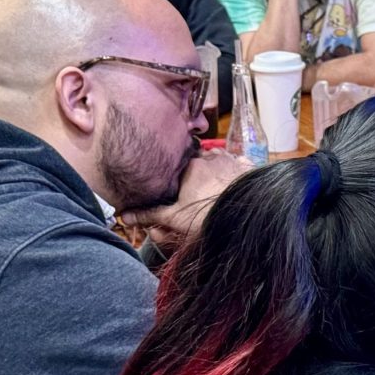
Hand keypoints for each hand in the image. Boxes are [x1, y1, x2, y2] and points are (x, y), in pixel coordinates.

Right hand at [122, 151, 251, 250]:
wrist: (248, 216)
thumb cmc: (209, 216)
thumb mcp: (175, 218)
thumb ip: (150, 214)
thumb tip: (125, 216)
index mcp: (190, 165)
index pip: (176, 163)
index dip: (174, 176)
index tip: (175, 188)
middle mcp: (210, 156)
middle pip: (197, 160)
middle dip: (194, 171)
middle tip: (193, 189)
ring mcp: (232, 160)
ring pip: (217, 158)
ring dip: (213, 167)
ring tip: (211, 184)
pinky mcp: (249, 168)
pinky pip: (239, 163)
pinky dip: (234, 169)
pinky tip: (233, 179)